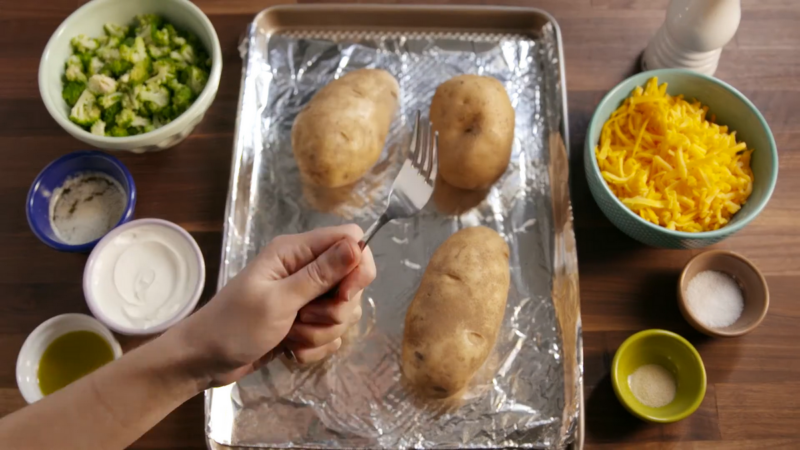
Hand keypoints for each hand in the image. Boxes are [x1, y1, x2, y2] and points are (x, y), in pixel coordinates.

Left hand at [172, 224, 375, 386]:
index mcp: (295, 252)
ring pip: (343, 312)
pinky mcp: (305, 323)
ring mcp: (305, 297)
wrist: (203, 361)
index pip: (351, 239)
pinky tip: (290, 350)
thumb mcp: (278, 300)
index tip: (345, 294)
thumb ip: (319, 275)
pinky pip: (331, 334)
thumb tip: (357, 244)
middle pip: (352, 281)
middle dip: (336, 309)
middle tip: (304, 318)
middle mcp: (304, 269)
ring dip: (321, 332)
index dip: (357, 266)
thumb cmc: (234, 326)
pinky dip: (313, 346)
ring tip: (290, 336)